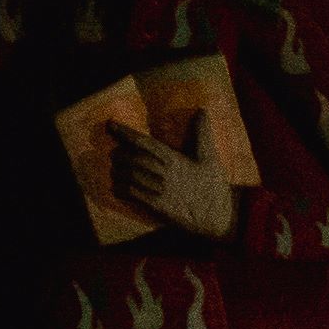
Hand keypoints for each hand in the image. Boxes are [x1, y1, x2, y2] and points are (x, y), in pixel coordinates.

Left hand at [112, 128, 238, 237]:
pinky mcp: (156, 206)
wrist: (219, 217)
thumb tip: (202, 110)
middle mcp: (162, 172)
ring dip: (117, 172)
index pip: (143, 141)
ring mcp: (158, 190)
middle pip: (130, 157)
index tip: (110, 124)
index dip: (124, 132)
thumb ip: (202, 133)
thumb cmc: (213, 187)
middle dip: (118, 155)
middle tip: (115, 155)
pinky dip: (120, 190)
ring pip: (127, 175)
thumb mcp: (210, 157)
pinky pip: (131, 194)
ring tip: (115, 172)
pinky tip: (117, 189)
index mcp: (173, 158)